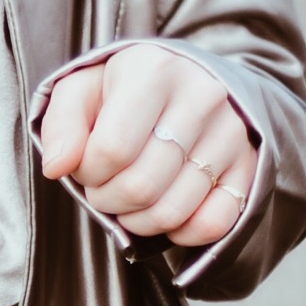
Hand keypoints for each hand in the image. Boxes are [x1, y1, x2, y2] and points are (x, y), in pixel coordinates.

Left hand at [36, 44, 254, 251]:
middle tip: (105, 187)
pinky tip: (165, 210)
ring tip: (130, 198)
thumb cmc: (124, 91)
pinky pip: (213, 224)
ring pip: (173, 211)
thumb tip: (57, 166)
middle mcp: (201, 97)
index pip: (111, 150)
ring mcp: (231, 133)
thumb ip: (60, 125)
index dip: (88, 172)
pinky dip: (181, 232)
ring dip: (138, 220)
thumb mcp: (81, 92)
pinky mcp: (248, 165)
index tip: (88, 165)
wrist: (186, 82)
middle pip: (141, 187)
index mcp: (153, 72)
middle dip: (108, 200)